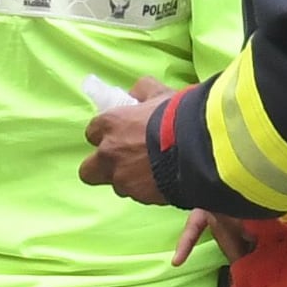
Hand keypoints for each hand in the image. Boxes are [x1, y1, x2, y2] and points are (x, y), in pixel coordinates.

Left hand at [80, 78, 181, 205]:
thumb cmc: (176, 116)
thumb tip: (136, 93)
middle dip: (101, 167)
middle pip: (88, 170)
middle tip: (122, 161)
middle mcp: (109, 154)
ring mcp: (123, 178)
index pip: (92, 133)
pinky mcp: (140, 197)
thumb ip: (142, 90)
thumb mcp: (160, 92)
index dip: (105, 134)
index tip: (119, 134)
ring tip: (151, 171)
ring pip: (116, 185)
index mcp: (110, 124)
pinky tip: (164, 180)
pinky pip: (138, 195)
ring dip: (128, 179)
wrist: (198, 146)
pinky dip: (147, 190)